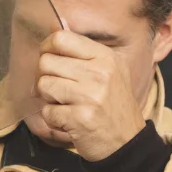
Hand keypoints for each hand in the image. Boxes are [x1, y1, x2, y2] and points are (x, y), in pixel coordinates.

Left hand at [35, 29, 145, 160]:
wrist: (127, 142)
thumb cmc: (113, 106)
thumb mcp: (110, 71)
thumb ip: (84, 52)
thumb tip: (53, 28)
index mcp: (105, 57)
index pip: (61, 39)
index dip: (46, 48)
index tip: (48, 59)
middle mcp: (99, 73)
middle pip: (46, 62)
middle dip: (44, 77)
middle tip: (53, 88)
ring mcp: (90, 96)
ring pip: (44, 85)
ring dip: (47, 98)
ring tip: (62, 104)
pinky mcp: (80, 118)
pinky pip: (47, 112)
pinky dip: (52, 119)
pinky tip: (67, 120)